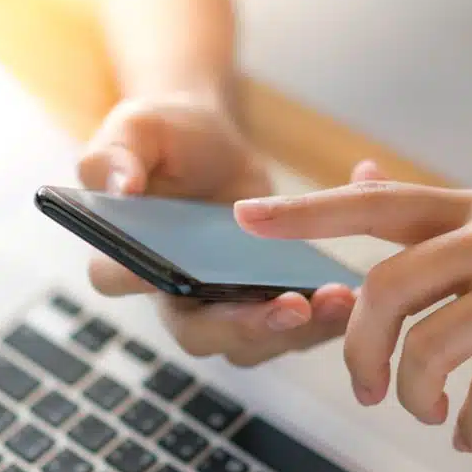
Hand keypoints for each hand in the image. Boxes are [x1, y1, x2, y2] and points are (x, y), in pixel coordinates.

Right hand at [77, 94, 356, 364]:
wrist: (208, 144)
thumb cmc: (164, 136)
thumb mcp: (136, 129)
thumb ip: (117, 153)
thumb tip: (122, 186)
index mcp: (125, 253)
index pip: (117, 277)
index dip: (140, 281)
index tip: (180, 271)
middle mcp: (169, 293)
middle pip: (196, 332)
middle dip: (244, 326)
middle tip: (292, 305)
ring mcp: (218, 303)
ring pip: (250, 343)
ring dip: (296, 331)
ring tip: (340, 297)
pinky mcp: (259, 299)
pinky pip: (290, 325)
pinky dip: (325, 314)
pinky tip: (354, 285)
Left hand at [235, 160, 471, 451]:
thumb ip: (420, 208)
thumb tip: (361, 172)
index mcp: (464, 209)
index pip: (371, 204)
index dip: (305, 212)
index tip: (245, 216)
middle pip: (389, 287)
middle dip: (360, 347)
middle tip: (363, 387)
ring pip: (434, 344)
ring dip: (411, 391)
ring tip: (417, 408)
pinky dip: (469, 421)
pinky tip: (463, 431)